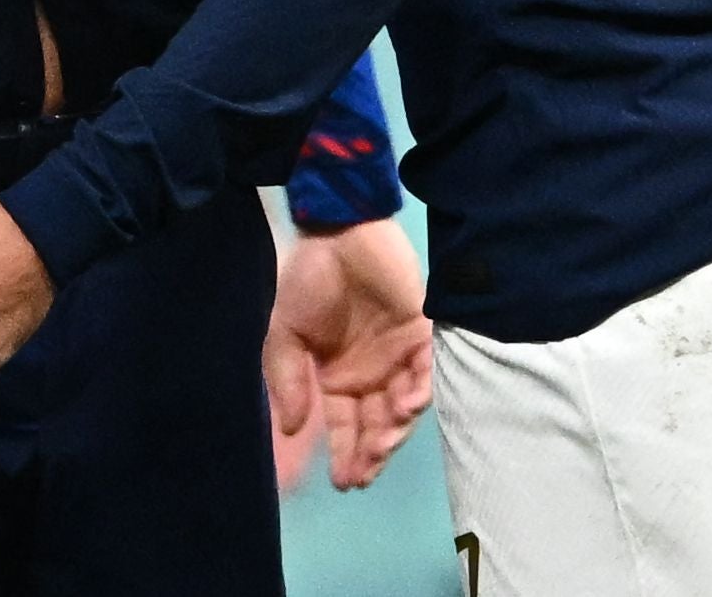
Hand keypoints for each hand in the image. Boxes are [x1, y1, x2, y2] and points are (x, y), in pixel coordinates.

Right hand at [265, 220, 433, 489]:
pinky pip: (426, 373)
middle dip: (373, 453)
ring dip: (394, 430)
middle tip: (366, 472)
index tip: (344, 481)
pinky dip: (419, 392)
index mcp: (338, 377)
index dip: (346, 454)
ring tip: (382, 443)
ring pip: (403, 407)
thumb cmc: (309, 278)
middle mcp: (372, 374)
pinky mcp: (423, 335)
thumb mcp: (285, 331)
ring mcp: (399, 357)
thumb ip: (288, 378)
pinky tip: (405, 406)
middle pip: (377, 426)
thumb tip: (291, 429)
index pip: (345, 427)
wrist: (340, 230)